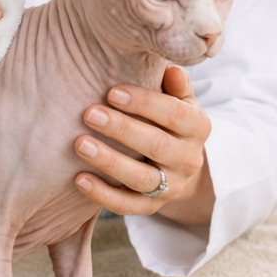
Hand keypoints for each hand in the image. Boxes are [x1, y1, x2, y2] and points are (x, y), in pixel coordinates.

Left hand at [73, 66, 214, 225]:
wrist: (180, 165)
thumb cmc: (168, 119)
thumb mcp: (178, 99)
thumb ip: (174, 83)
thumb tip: (170, 69)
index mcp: (197, 127)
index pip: (174, 114)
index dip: (143, 103)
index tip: (111, 92)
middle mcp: (190, 159)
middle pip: (157, 145)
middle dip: (121, 129)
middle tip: (89, 114)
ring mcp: (172, 186)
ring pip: (142, 178)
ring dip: (109, 162)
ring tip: (80, 144)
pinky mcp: (152, 207)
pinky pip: (129, 206)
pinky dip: (103, 196)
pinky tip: (79, 179)